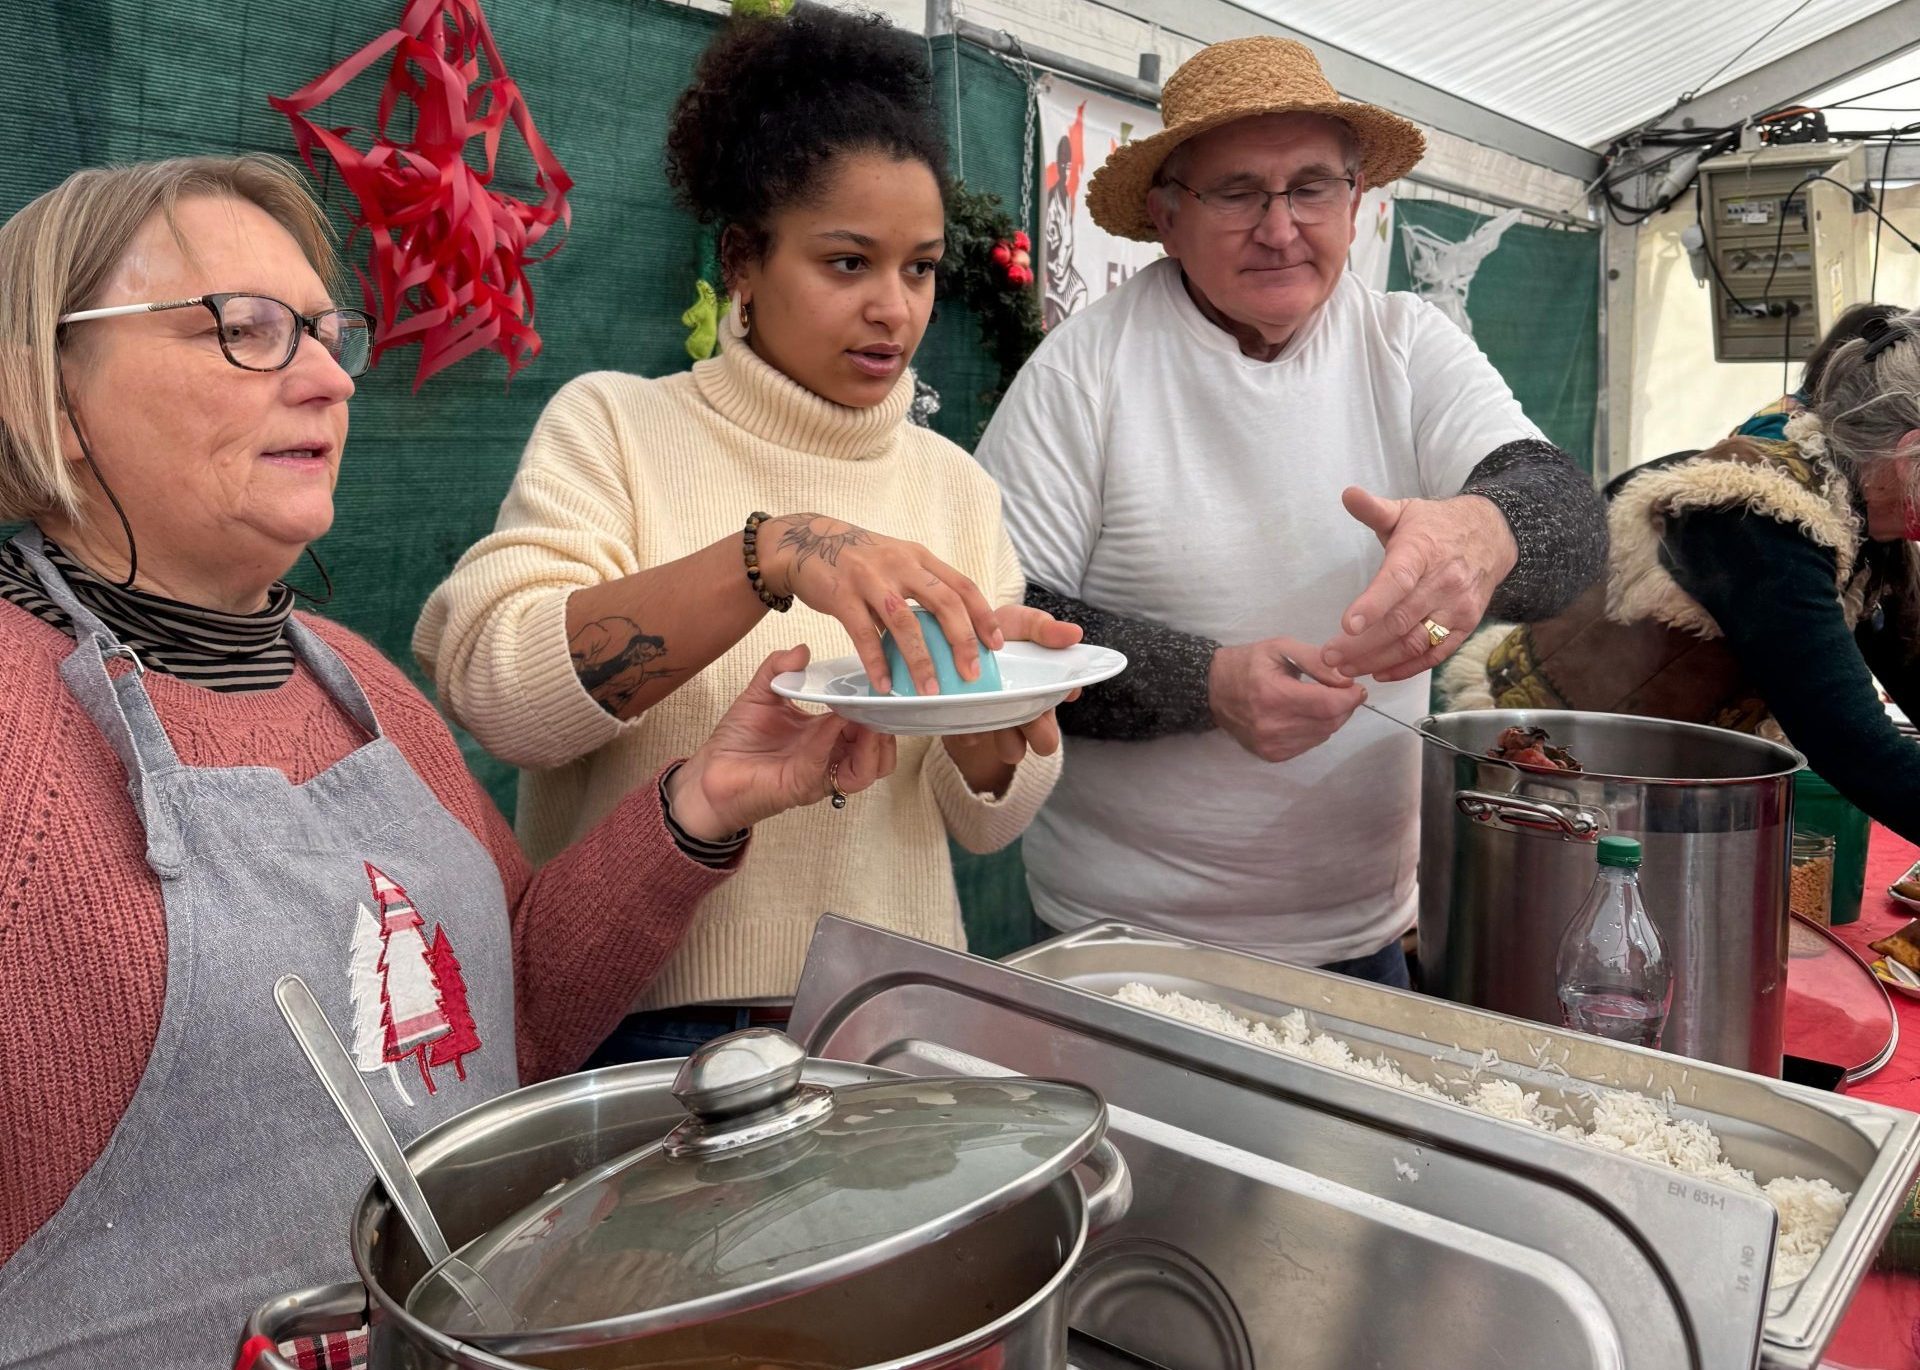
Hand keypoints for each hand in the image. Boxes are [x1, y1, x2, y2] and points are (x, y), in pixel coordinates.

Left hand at [668, 647, 895, 839]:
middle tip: (883, 701)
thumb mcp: (761, 693)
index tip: (880, 682)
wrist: (709, 772)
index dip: (879, 706)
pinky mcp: (801, 786)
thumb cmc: (737, 740)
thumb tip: (801, 649)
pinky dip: (832, 743)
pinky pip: (826, 766)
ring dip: (874, 745)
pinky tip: (833, 722)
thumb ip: (778, 668)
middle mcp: (830, 756)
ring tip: (870, 719)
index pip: (869, 725)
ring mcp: (819, 774)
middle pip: (880, 752)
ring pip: (868, 770)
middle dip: (887, 726)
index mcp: (827, 735)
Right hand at [758, 513, 1002, 694]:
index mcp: (919, 558)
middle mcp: (900, 564)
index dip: (983, 616)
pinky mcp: (842, 594)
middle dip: (962, 641)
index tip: (996, 645)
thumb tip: (946, 635)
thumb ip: (920, 591)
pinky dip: (877, 662)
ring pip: (905, 621)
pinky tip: (886, 685)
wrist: (804, 542)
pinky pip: (863, 633)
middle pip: (944, 602)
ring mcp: (871, 578)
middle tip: (971, 674)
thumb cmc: (857, 560)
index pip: (962, 585)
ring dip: (921, 659)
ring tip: (929, 690)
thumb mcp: (896, 563)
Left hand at [941, 604, 1082, 793]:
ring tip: (993, 713)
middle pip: (1045, 741)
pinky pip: (970, 739)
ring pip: (1012, 751)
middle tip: (1028, 712)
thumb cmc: (995, 631)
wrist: (952, 635)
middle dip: (1039, 733)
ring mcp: (996, 723)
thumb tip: (1076, 634)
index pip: (1062, 706)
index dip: (1059, 707)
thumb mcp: (1021, 623)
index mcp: (1043, 691)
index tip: (1057, 692)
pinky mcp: (965, 726)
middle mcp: (1024, 712)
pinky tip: (963, 709)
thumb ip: (1044, 628)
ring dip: (1006, 738)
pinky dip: (968, 729)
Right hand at [1208, 637, 1365, 762]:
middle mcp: (1272, 725)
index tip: (1356, 687)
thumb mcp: (1280, 648)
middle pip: (1329, 723)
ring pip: (1322, 735)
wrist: (1213, 689)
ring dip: (1331, 719)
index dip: (1350, 697)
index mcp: (1273, 694)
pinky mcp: (1271, 755)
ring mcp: (1271, 744)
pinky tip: (1305, 715)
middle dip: (1344, 707)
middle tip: (1343, 692)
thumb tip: (1346, 679)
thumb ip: (1316, 660)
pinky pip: (1309, 744)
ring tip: (1320, 700)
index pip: (1327, 705)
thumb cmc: (1248, 663)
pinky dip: (1316, 729)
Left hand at [1320, 487, 1517, 683]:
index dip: (1373, 604)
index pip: (1397, 580)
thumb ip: (1373, 509)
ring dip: (1378, 660)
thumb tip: (1348, 494)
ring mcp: (1457, 607)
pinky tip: (1379, 672)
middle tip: (1330, 657)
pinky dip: (1407, 668)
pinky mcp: (1465, 626)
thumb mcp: (1405, 512)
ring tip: (1346, 669)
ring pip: (1415, 642)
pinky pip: (1435, 654)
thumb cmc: (1436, 527)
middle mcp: (1443, 582)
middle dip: (1362, 645)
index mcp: (1422, 551)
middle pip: (1400, 621)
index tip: (1347, 624)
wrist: (1491, 537)